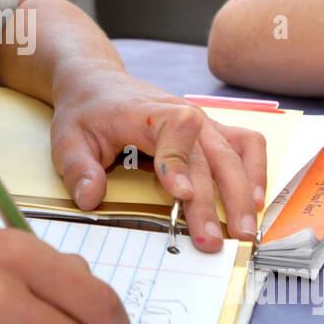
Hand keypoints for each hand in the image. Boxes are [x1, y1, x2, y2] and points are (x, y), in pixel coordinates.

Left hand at [49, 61, 266, 252]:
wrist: (99, 83)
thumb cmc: (86, 112)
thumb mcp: (67, 139)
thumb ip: (78, 169)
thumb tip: (90, 199)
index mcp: (146, 113)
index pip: (172, 131)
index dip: (178, 162)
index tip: (181, 195)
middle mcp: (183, 113)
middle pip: (207, 156)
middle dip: (215, 201)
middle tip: (213, 240)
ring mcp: (203, 121)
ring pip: (235, 153)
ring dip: (244, 191)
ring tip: (244, 230)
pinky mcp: (212, 130)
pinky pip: (247, 144)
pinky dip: (257, 169)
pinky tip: (256, 199)